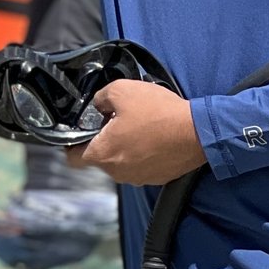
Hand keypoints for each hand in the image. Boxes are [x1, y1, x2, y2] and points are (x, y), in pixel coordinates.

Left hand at [65, 81, 206, 185]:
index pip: (73, 159)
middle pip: (99, 158)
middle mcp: (118, 173)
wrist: (197, 132)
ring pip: (120, 162)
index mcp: (104, 155)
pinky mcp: (157, 178)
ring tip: (136, 126)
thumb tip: (98, 106)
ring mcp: (139, 178)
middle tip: (113, 120)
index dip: (71, 144)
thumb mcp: (120, 91)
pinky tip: (151, 136)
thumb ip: (100, 99)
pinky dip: (141, 153)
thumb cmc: (157, 112)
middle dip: (102, 140)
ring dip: (123, 147)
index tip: (79, 131)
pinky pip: (140, 165)